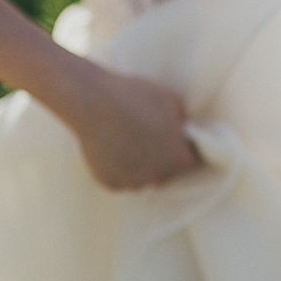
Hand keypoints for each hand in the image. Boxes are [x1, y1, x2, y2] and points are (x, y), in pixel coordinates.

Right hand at [67, 65, 200, 189]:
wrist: (92, 102)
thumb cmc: (133, 97)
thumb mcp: (170, 98)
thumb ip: (182, 119)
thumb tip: (183, 130)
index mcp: (177, 158)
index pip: (188, 160)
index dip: (180, 147)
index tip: (170, 137)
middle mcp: (157, 176)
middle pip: (165, 173)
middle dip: (160, 158)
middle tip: (145, 137)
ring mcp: (132, 182)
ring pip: (141, 178)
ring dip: (138, 166)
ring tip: (126, 141)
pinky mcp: (110, 183)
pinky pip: (119, 179)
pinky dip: (117, 168)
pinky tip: (111, 147)